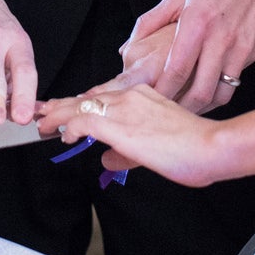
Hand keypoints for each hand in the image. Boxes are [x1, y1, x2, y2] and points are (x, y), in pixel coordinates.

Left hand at [37, 81, 227, 186]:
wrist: (211, 147)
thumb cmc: (195, 148)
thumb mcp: (157, 149)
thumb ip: (128, 153)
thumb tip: (107, 159)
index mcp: (143, 96)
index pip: (102, 96)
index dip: (79, 102)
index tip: (64, 108)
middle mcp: (132, 96)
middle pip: (87, 97)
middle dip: (62, 106)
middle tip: (43, 112)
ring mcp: (126, 108)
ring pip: (81, 106)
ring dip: (59, 116)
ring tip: (43, 124)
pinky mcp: (121, 124)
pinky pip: (85, 121)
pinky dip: (70, 127)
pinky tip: (64, 136)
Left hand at [125, 0, 254, 114]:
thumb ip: (152, 21)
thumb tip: (128, 47)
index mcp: (197, 21)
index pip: (176, 71)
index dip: (162, 93)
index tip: (149, 102)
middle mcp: (221, 37)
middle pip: (200, 91)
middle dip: (181, 110)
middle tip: (167, 114)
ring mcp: (242, 46)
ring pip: (222, 93)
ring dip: (203, 106)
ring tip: (186, 108)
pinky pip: (236, 79)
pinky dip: (220, 89)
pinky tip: (207, 87)